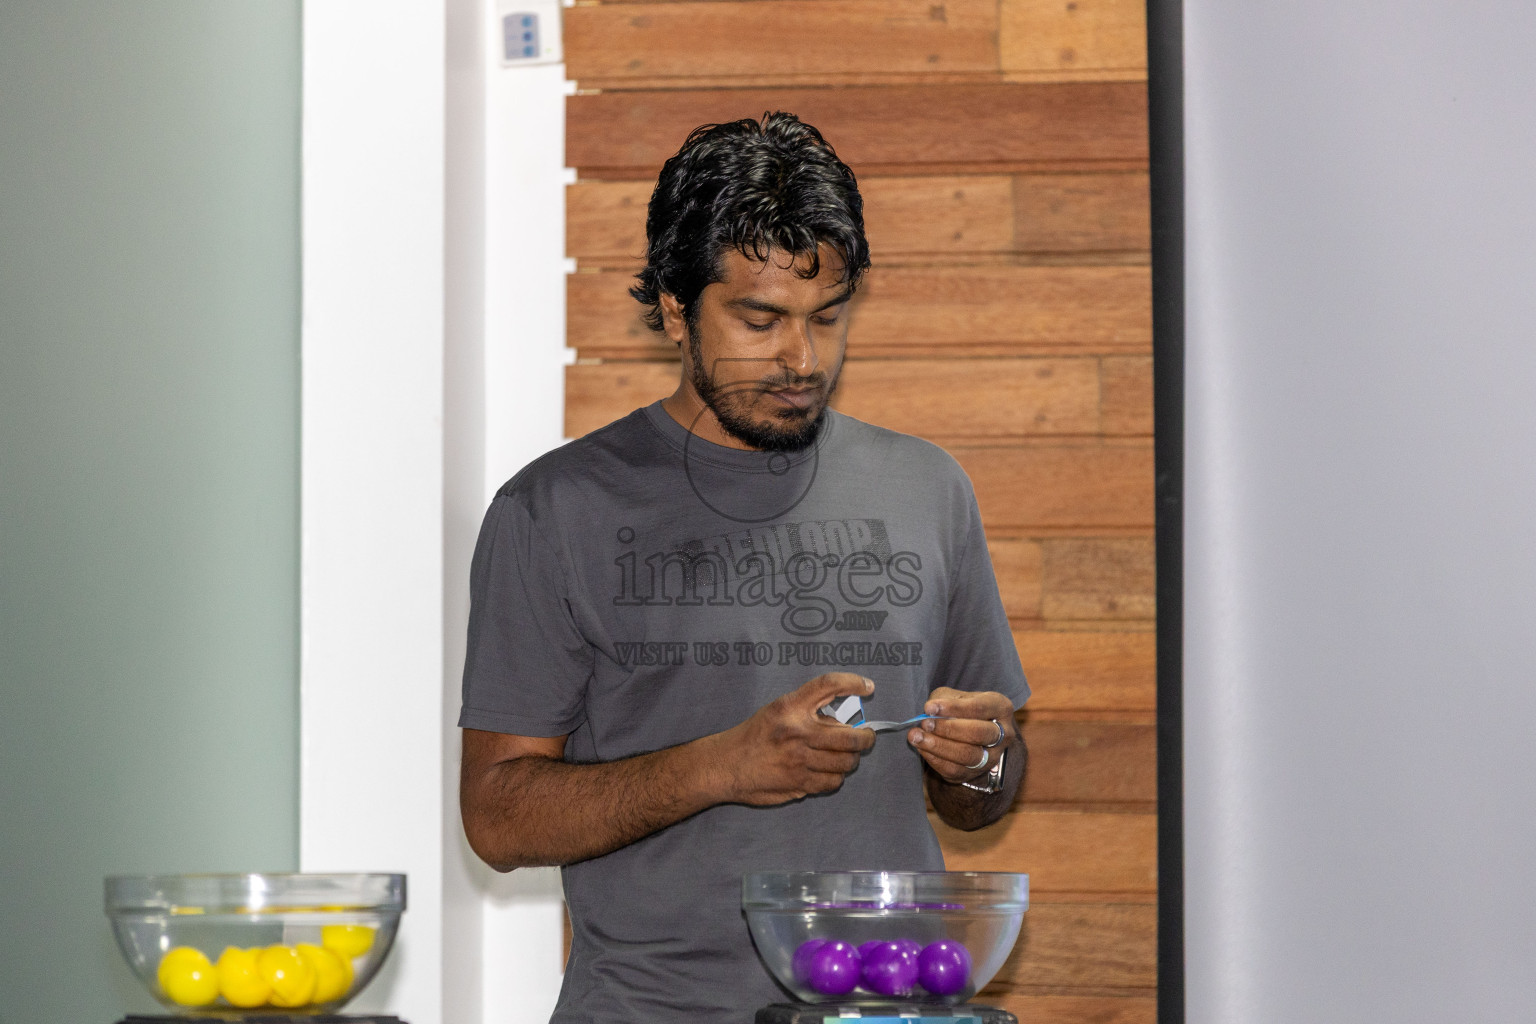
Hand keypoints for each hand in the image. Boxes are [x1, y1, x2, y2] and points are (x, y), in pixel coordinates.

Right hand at [716, 673, 876, 805]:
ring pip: (845, 762)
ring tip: (844, 756)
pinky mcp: (799, 782)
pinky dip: (836, 777)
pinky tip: (828, 771)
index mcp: (790, 706)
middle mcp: (797, 731)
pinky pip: (832, 781)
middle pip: (850, 736)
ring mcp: (799, 759)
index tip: (868, 686)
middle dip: (866, 738)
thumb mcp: (777, 710)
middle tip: (866, 736)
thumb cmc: (754, 736)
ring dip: (850, 759)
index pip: (828, 685)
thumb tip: (843, 722)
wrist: (726, 764)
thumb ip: (807, 712)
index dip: (853, 682)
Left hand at [906, 686, 1016, 784]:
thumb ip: (945, 700)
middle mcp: (1003, 734)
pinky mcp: (976, 773)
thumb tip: (930, 711)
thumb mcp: (956, 696)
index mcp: (1000, 707)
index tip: (929, 707)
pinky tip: (921, 748)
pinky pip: (955, 770)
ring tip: (916, 736)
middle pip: (978, 733)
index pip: (979, 708)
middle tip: (924, 723)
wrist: (972, 733)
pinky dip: (935, 759)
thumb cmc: (962, 709)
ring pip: (968, 755)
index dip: (953, 708)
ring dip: (939, 746)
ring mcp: (992, 757)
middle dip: (948, 729)